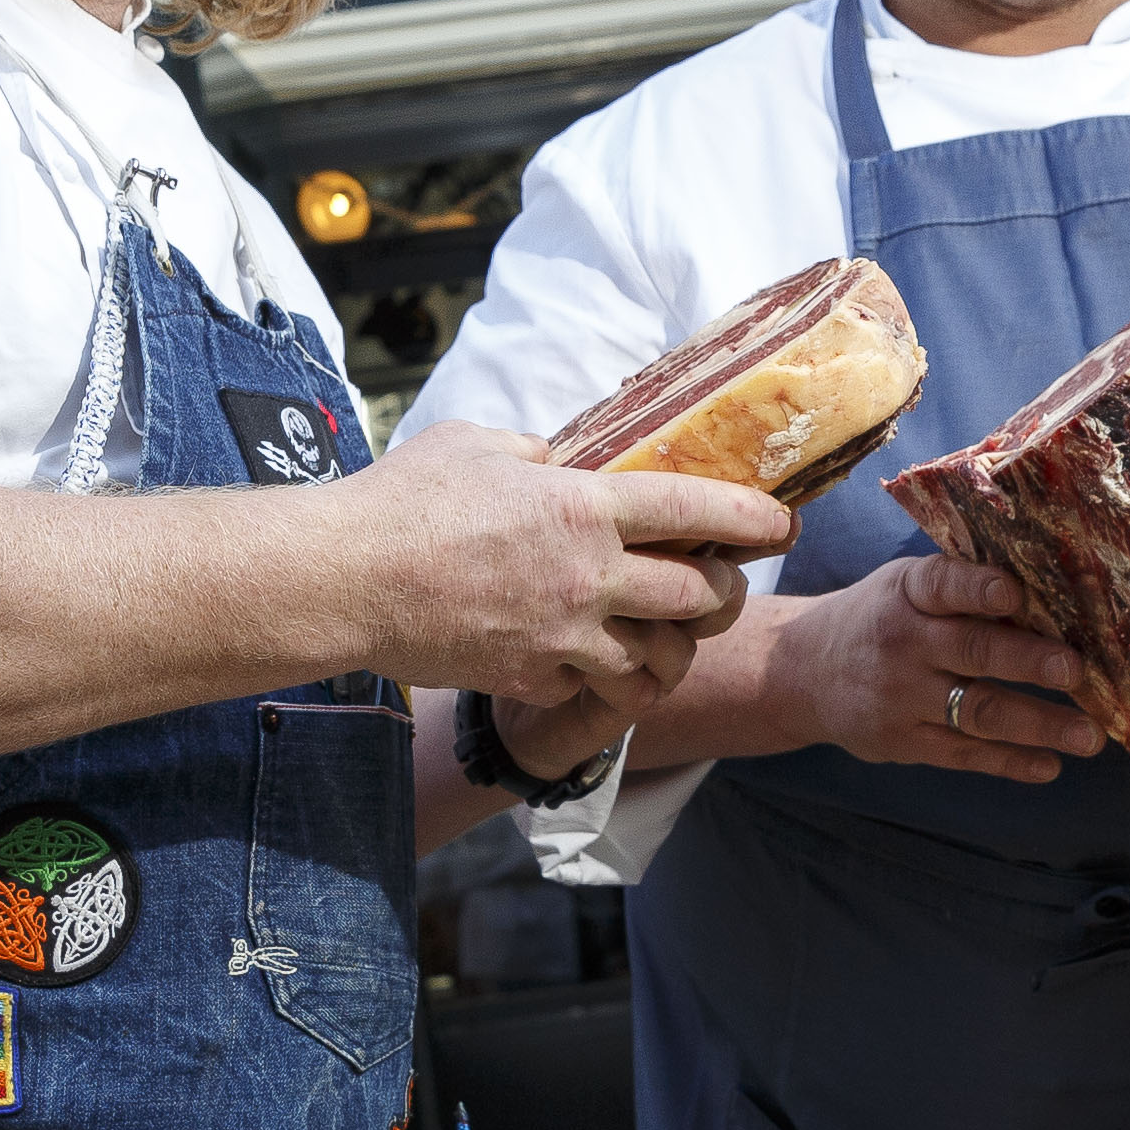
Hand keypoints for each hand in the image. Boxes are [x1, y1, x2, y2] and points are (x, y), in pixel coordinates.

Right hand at [346, 424, 790, 726]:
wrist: (347, 580)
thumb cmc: (403, 500)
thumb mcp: (478, 445)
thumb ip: (536, 455)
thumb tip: (561, 463)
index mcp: (582, 506)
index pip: (696, 510)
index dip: (752, 518)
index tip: (781, 523)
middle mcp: (588, 575)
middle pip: (697, 597)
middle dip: (724, 592)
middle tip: (722, 583)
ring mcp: (563, 635)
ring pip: (657, 657)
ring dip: (671, 645)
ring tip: (665, 630)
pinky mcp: (531, 676)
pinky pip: (592, 685)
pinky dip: (603, 675)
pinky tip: (591, 656)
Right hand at [772, 554, 1103, 787]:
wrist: (802, 671)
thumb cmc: (879, 619)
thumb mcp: (904, 588)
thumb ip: (962, 592)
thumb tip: (1051, 595)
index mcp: (907, 593)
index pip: (944, 586)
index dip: (978, 589)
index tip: (1015, 593)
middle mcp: (904, 644)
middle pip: (972, 652)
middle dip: (1028, 661)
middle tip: (1077, 671)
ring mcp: (902, 698)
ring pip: (978, 711)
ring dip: (1038, 724)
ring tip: (1089, 736)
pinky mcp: (904, 743)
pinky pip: (964, 754)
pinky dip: (1010, 761)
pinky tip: (1050, 765)